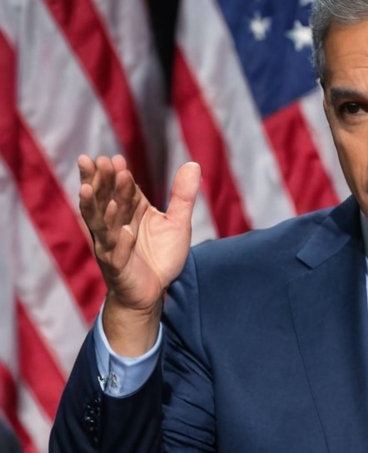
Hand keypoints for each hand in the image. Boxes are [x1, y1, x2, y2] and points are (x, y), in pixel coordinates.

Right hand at [78, 154, 200, 347]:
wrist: (153, 293)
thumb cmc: (160, 256)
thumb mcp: (176, 223)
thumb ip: (183, 195)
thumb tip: (193, 164)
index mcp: (127, 212)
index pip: (121, 190)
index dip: (117, 175)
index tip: (116, 159)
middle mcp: (114, 225)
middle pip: (104, 200)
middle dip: (100, 181)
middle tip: (99, 161)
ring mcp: (112, 246)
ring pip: (100, 223)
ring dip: (95, 206)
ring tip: (89, 188)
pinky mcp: (117, 267)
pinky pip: (115, 253)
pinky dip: (118, 242)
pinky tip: (124, 231)